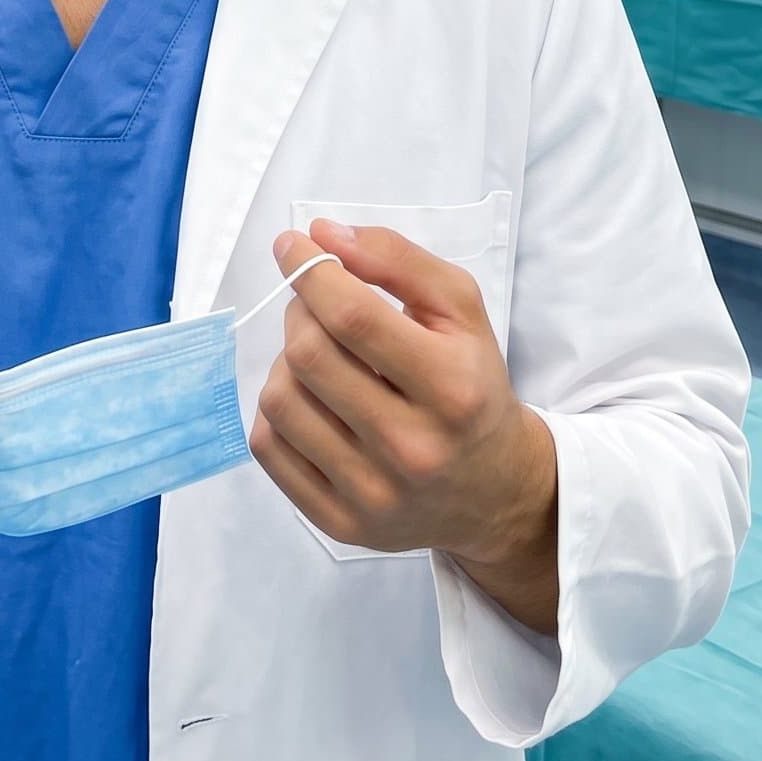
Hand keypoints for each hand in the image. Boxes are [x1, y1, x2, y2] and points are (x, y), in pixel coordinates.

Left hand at [250, 219, 557, 625]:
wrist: (494, 491)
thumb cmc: (471, 383)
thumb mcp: (461, 310)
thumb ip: (398, 260)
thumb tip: (321, 235)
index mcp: (452, 388)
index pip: (353, 318)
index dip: (309, 270)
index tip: (291, 244)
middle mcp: (414, 449)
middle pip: (308, 355)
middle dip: (300, 311)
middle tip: (315, 305)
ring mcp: (373, 495)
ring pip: (281, 400)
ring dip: (285, 361)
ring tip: (318, 356)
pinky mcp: (340, 525)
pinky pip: (268, 448)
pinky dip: (276, 410)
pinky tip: (310, 400)